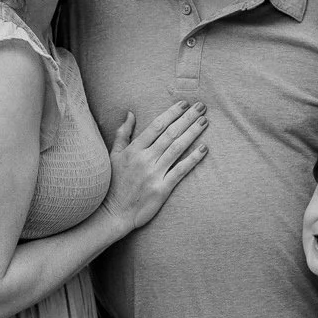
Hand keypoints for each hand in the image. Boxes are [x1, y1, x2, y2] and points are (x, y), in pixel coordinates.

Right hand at [103, 102, 207, 232]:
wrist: (113, 213)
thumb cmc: (112, 184)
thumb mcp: (113, 156)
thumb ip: (123, 134)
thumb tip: (130, 113)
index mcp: (133, 150)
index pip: (156, 126)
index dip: (172, 113)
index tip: (184, 104)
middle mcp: (144, 159)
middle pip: (170, 134)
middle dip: (187, 118)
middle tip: (201, 106)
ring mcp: (154, 174)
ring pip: (177, 148)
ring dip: (192, 133)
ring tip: (204, 121)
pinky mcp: (161, 189)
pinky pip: (180, 170)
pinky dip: (193, 158)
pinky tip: (204, 148)